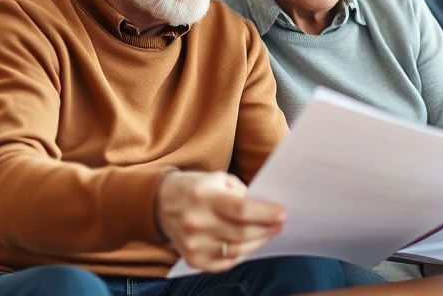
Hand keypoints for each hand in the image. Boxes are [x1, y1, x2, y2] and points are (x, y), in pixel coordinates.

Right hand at [156, 171, 285, 271]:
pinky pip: (224, 263)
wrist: (160, 203)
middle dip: (266, 229)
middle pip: (241, 232)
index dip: (265, 213)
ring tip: (268, 234)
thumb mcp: (217, 179)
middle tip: (280, 225)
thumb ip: (241, 192)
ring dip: (257, 243)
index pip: (241, 210)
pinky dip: (241, 255)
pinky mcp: (192, 259)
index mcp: (203, 197)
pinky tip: (249, 245)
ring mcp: (193, 244)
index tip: (283, 213)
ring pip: (236, 250)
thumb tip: (266, 210)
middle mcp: (196, 222)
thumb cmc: (196, 188)